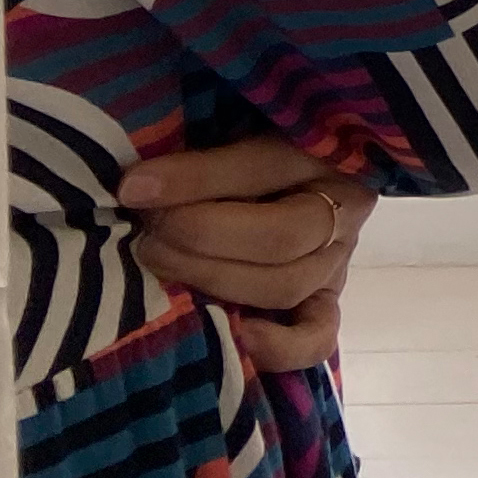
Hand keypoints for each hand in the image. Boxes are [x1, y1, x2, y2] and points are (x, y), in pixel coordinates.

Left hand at [120, 136, 377, 375]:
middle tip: (148, 229)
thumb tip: (135, 187)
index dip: (197, 180)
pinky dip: (280, 346)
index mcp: (328, 153)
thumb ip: (199, 157)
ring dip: (215, 279)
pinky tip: (240, 336)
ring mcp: (335, 263)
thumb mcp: (235, 132)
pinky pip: (317, 336)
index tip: (135, 185)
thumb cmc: (251, 141)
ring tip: (160, 262)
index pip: (266, 166)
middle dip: (203, 236)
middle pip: (282, 236)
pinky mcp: (324, 304)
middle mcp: (342, 211)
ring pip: (287, 285)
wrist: (288, 178)